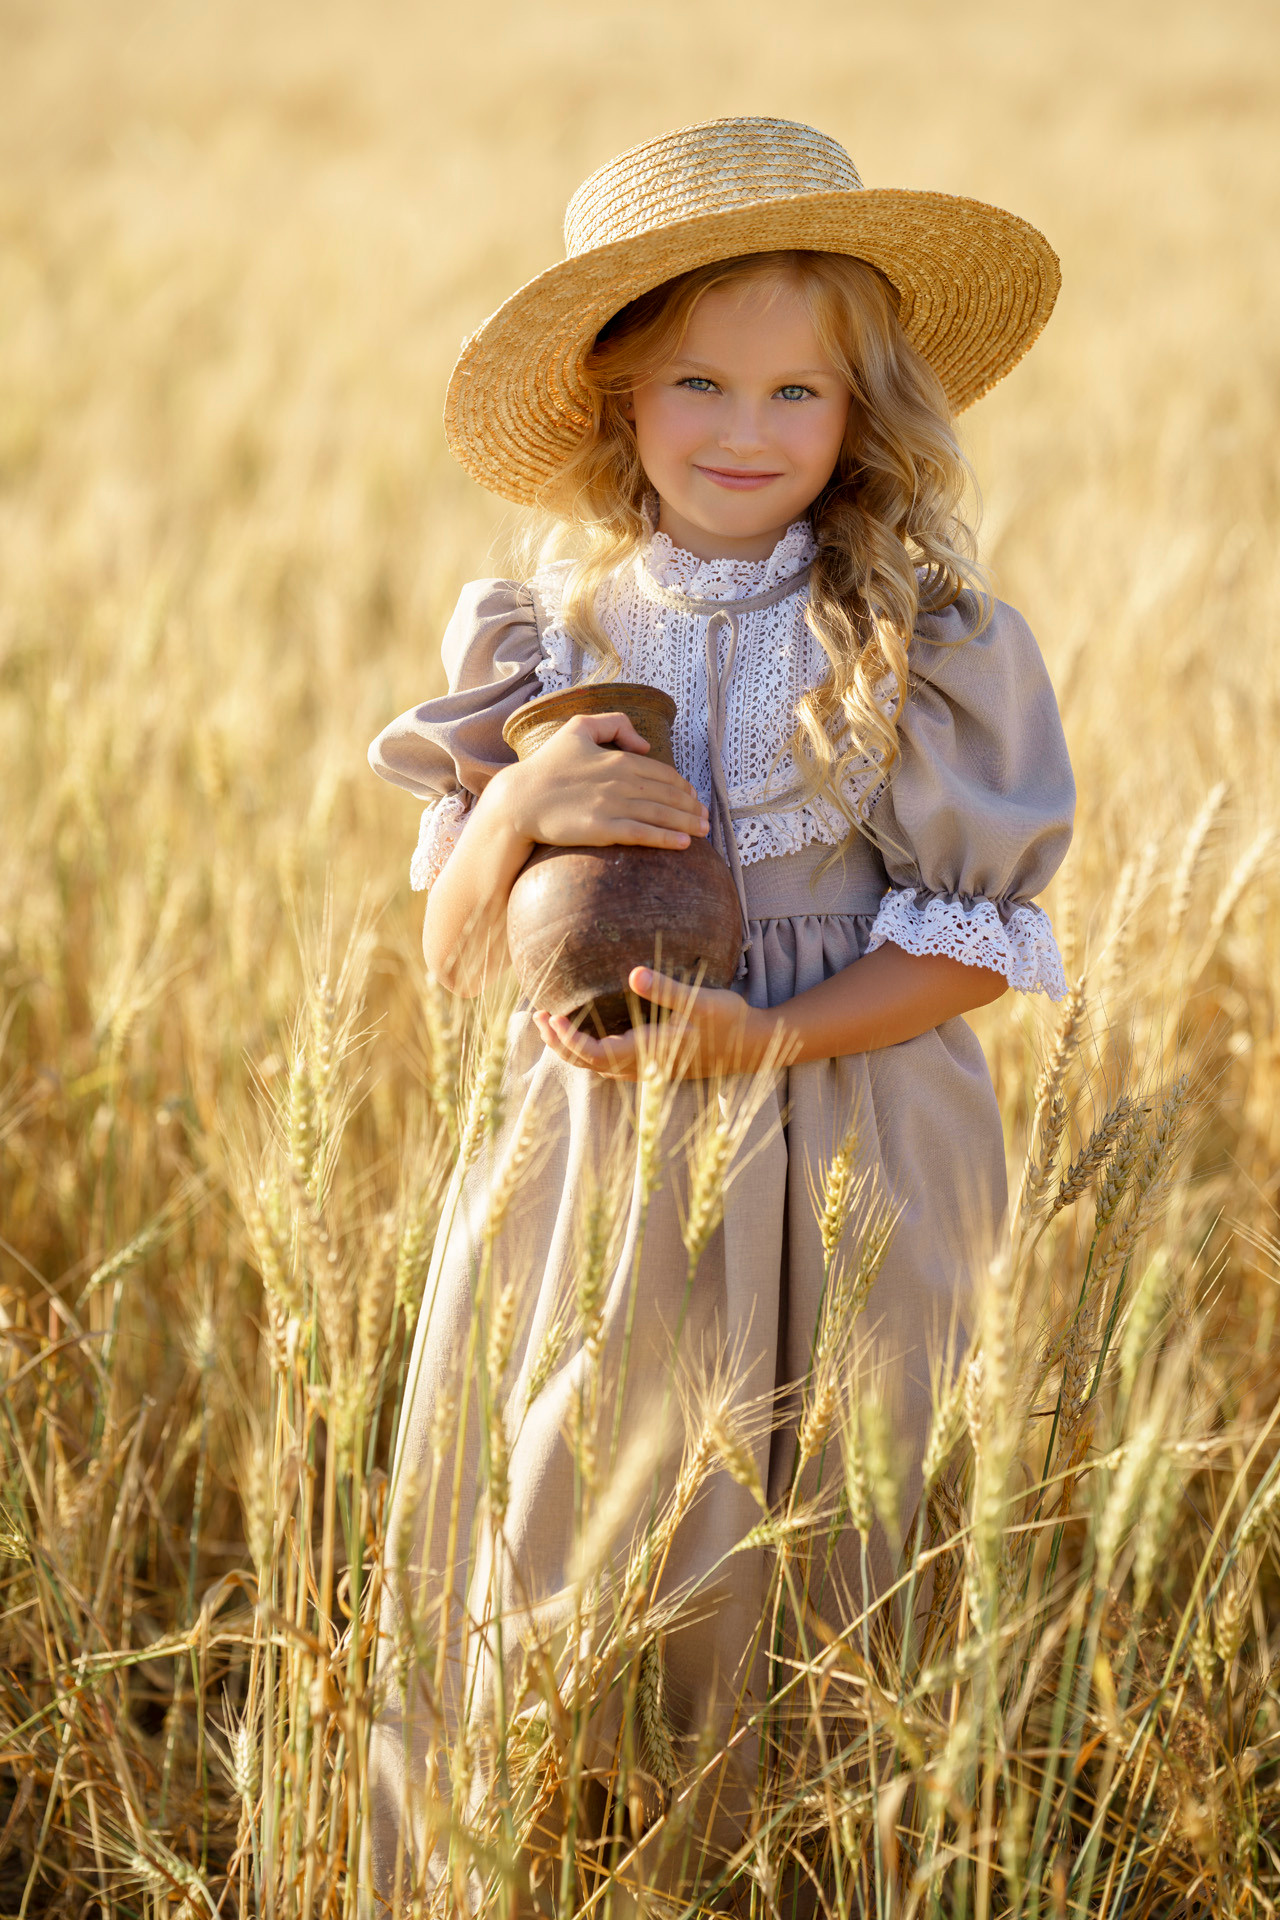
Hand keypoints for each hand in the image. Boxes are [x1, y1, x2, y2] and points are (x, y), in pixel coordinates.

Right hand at [493, 712, 708, 850]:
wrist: (520, 799)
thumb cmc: (548, 765)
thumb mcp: (578, 728)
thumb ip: (614, 723)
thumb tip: (645, 745)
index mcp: (619, 758)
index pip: (663, 773)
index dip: (684, 787)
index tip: (694, 798)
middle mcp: (620, 781)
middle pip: (668, 795)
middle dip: (692, 808)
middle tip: (706, 819)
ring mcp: (612, 806)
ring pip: (661, 815)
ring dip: (688, 824)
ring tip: (703, 832)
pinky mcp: (602, 830)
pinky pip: (642, 834)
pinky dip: (666, 839)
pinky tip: (684, 845)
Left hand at [533, 966, 786, 1080]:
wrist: (754, 1047)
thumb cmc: (730, 1022)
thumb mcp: (701, 1001)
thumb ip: (666, 989)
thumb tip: (634, 973)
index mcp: (646, 1053)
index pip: (591, 1053)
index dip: (566, 1039)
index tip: (549, 1015)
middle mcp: (641, 1067)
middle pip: (586, 1063)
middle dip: (558, 1042)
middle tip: (537, 1015)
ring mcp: (647, 1069)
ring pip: (596, 1065)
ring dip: (571, 1047)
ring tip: (551, 1023)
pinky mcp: (653, 1065)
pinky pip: (610, 1062)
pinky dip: (589, 1048)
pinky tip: (587, 1030)